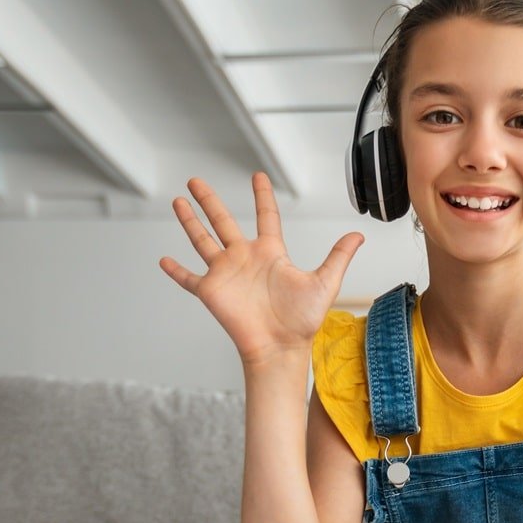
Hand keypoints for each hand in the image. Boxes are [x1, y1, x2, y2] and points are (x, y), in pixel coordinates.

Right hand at [160, 173, 364, 364]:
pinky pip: (189, 278)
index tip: (257, 176)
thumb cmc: (303, 320)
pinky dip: (175, 271)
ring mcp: (226, 273)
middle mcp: (245, 257)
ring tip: (178, 202)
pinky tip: (162, 260)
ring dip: (189, 222)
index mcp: (270, 252)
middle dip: (209, 200)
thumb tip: (360, 234)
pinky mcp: (211, 292)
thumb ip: (338, 257)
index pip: (265, 216)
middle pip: (223, 220)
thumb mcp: (325, 283)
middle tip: (196, 179)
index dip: (262, 196)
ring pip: (202, 240)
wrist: (281, 346)